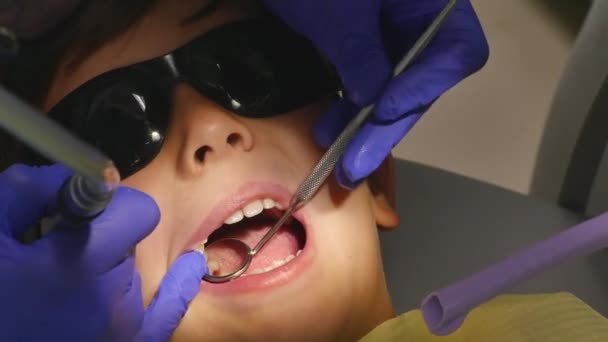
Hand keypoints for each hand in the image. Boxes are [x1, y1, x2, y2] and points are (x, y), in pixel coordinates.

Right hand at [0, 164, 206, 340]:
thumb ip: (31, 190)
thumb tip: (76, 174)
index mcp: (84, 262)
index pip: (137, 211)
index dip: (112, 203)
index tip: (86, 204)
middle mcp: (113, 295)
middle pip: (130, 242)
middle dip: (101, 236)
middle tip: (59, 249)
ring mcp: (123, 326)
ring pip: (133, 270)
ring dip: (110, 266)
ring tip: (69, 279)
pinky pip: (166, 315)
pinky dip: (178, 288)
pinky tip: (192, 265)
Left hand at [265, 0, 488, 187]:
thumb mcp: (337, 12)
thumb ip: (360, 56)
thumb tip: (373, 100)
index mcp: (430, 2)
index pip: (454, 51)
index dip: (423, 87)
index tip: (383, 111)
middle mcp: (418, 16)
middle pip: (420, 78)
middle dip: (384, 125)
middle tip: (354, 166)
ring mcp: (392, 26)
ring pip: (392, 85)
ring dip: (363, 124)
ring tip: (336, 159)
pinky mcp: (365, 38)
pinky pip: (367, 77)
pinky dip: (350, 104)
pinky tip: (330, 128)